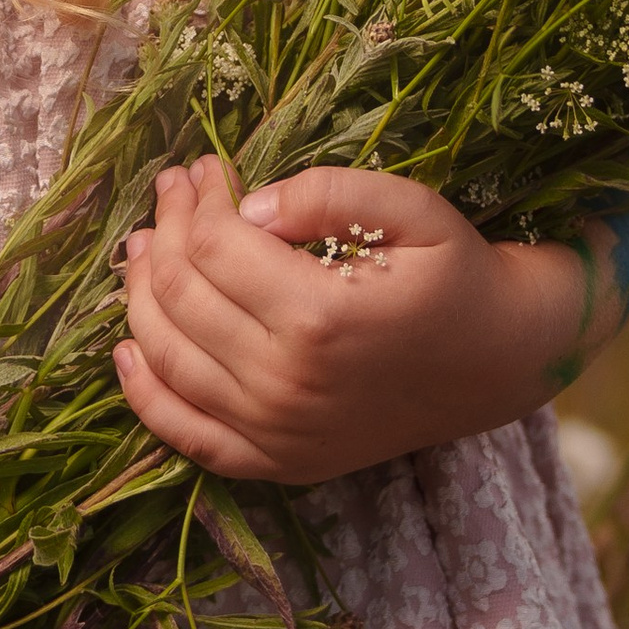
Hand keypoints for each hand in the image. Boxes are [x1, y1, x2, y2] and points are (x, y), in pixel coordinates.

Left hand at [115, 159, 603, 483]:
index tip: (200, 166)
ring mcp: (277, 432)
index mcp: (320, 315)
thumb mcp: (412, 208)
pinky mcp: (277, 462)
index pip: (214, 245)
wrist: (501, 360)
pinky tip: (127, 347)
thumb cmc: (456, 274)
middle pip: (181, 295)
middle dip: (166, 231)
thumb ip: (326, 193)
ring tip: (148, 247)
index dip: (196, 197)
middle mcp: (288, 382)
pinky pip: (185, 434)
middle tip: (172, 193)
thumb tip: (241, 207)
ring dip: (142, 295)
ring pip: (167, 356)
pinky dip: (144, 392)